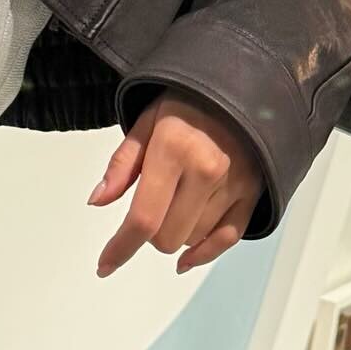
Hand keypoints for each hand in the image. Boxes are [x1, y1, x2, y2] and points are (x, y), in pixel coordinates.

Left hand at [88, 91, 263, 278]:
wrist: (243, 84)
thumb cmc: (189, 103)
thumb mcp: (147, 121)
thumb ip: (122, 164)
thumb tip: (98, 200)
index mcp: (174, 149)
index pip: (143, 218)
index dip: (120, 248)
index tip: (105, 265)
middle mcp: (207, 170)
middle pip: (167, 237)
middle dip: (149, 232)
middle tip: (150, 205)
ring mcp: (233, 184)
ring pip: (192, 240)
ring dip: (176, 233)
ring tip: (177, 200)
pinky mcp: (252, 192)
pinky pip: (227, 239)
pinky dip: (204, 253)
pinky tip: (187, 259)